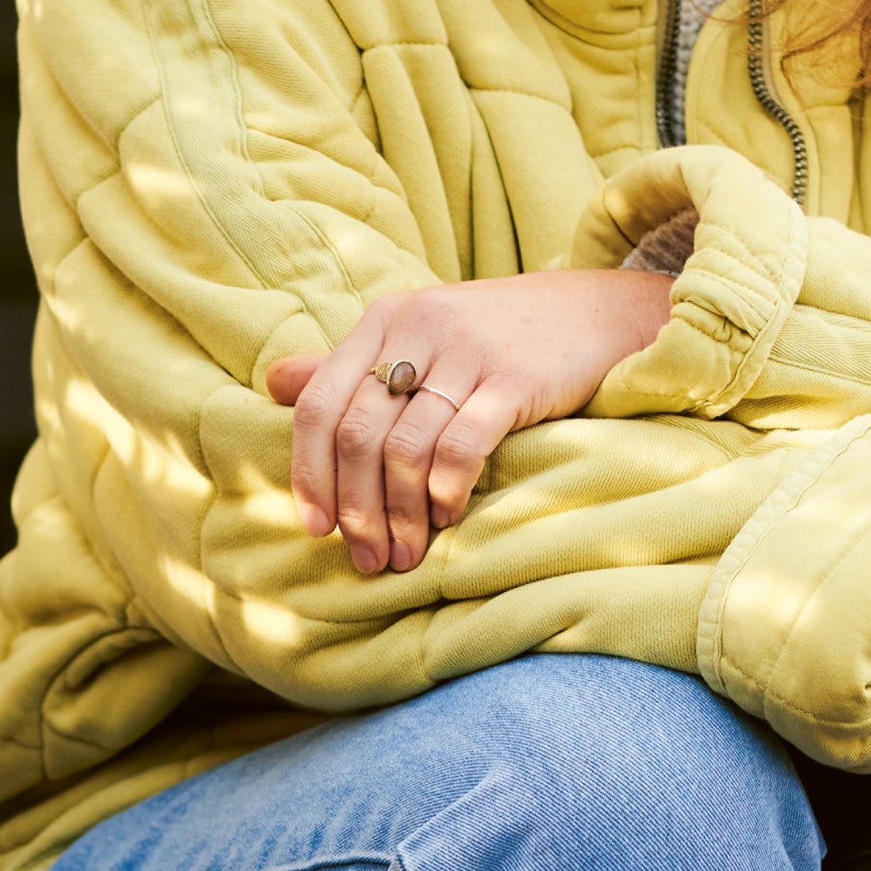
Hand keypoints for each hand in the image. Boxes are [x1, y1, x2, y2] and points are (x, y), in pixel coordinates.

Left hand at [265, 268, 674, 574]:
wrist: (597, 312)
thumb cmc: (495, 338)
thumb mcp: (417, 337)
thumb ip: (348, 365)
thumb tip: (273, 384)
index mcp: (383, 321)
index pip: (318, 404)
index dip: (308, 472)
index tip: (316, 529)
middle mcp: (417, 328)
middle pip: (358, 435)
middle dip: (356, 509)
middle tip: (366, 558)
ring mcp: (466, 351)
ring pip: (405, 448)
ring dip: (400, 514)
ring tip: (406, 554)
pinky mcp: (514, 377)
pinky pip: (460, 446)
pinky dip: (446, 491)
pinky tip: (447, 516)